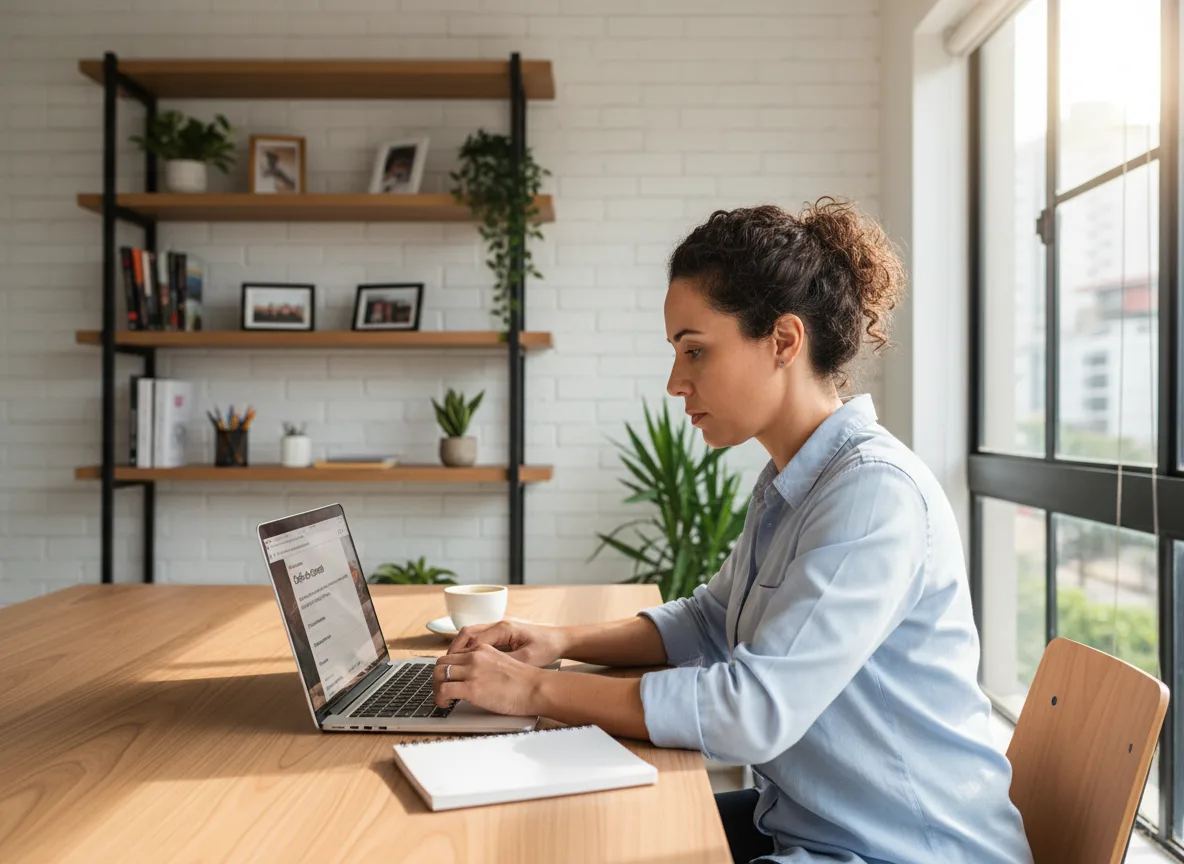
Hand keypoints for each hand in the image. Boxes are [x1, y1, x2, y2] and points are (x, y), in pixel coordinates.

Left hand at [433, 644, 543, 715]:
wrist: (535, 688)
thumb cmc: (525, 681)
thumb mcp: (503, 662)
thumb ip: (486, 664)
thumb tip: (476, 677)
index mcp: (482, 650)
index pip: (453, 655)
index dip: (447, 669)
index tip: (447, 679)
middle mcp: (474, 657)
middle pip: (441, 663)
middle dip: (437, 678)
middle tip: (441, 690)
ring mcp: (472, 672)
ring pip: (438, 674)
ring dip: (436, 688)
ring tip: (442, 700)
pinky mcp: (471, 688)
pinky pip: (443, 691)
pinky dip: (439, 699)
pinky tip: (445, 705)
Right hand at [448, 619, 567, 667]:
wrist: (560, 640)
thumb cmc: (546, 647)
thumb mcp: (527, 658)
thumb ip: (506, 661)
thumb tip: (484, 669)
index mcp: (503, 628)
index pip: (472, 637)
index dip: (459, 652)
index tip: (450, 666)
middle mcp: (498, 625)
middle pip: (467, 633)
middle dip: (454, 649)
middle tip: (446, 667)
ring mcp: (499, 629)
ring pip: (471, 634)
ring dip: (460, 648)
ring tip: (452, 666)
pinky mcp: (501, 635)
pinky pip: (479, 639)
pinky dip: (469, 649)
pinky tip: (467, 663)